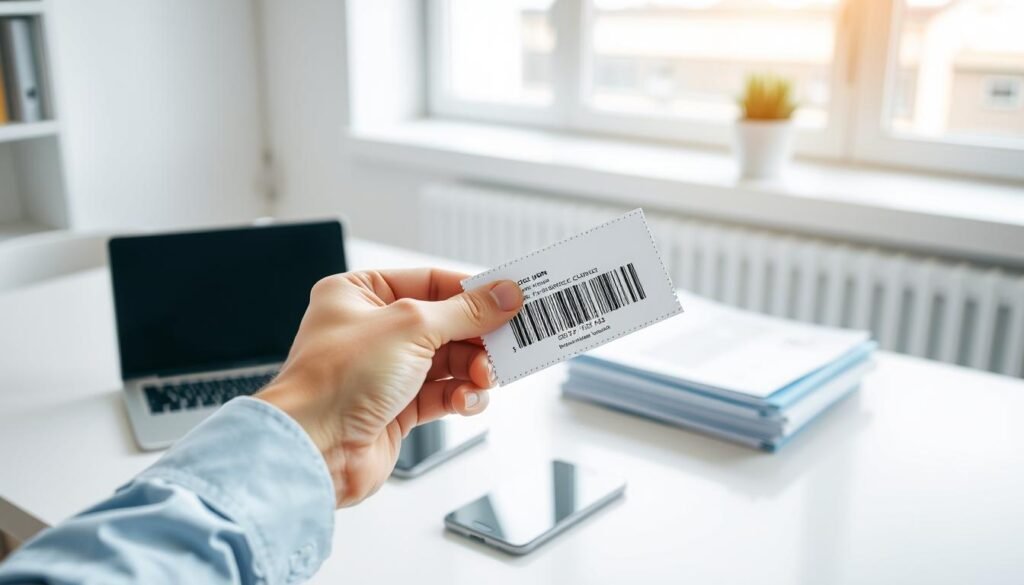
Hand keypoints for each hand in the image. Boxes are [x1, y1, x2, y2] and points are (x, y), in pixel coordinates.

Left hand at [256, 268, 522, 507]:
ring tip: (484, 377)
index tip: (509, 298)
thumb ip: (465, 311)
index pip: (429, 282)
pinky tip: (465, 401)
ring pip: (447, 362)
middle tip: (508, 343)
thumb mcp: (412, 327)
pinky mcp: (395, 408)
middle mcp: (370, 330)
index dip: (471, 291)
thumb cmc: (336, 379)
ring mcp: (383, 371)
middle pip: (444, 324)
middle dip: (476, 337)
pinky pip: (441, 394)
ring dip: (472, 369)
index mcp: (359, 294)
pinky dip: (459, 396)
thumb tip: (505, 294)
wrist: (313, 448)